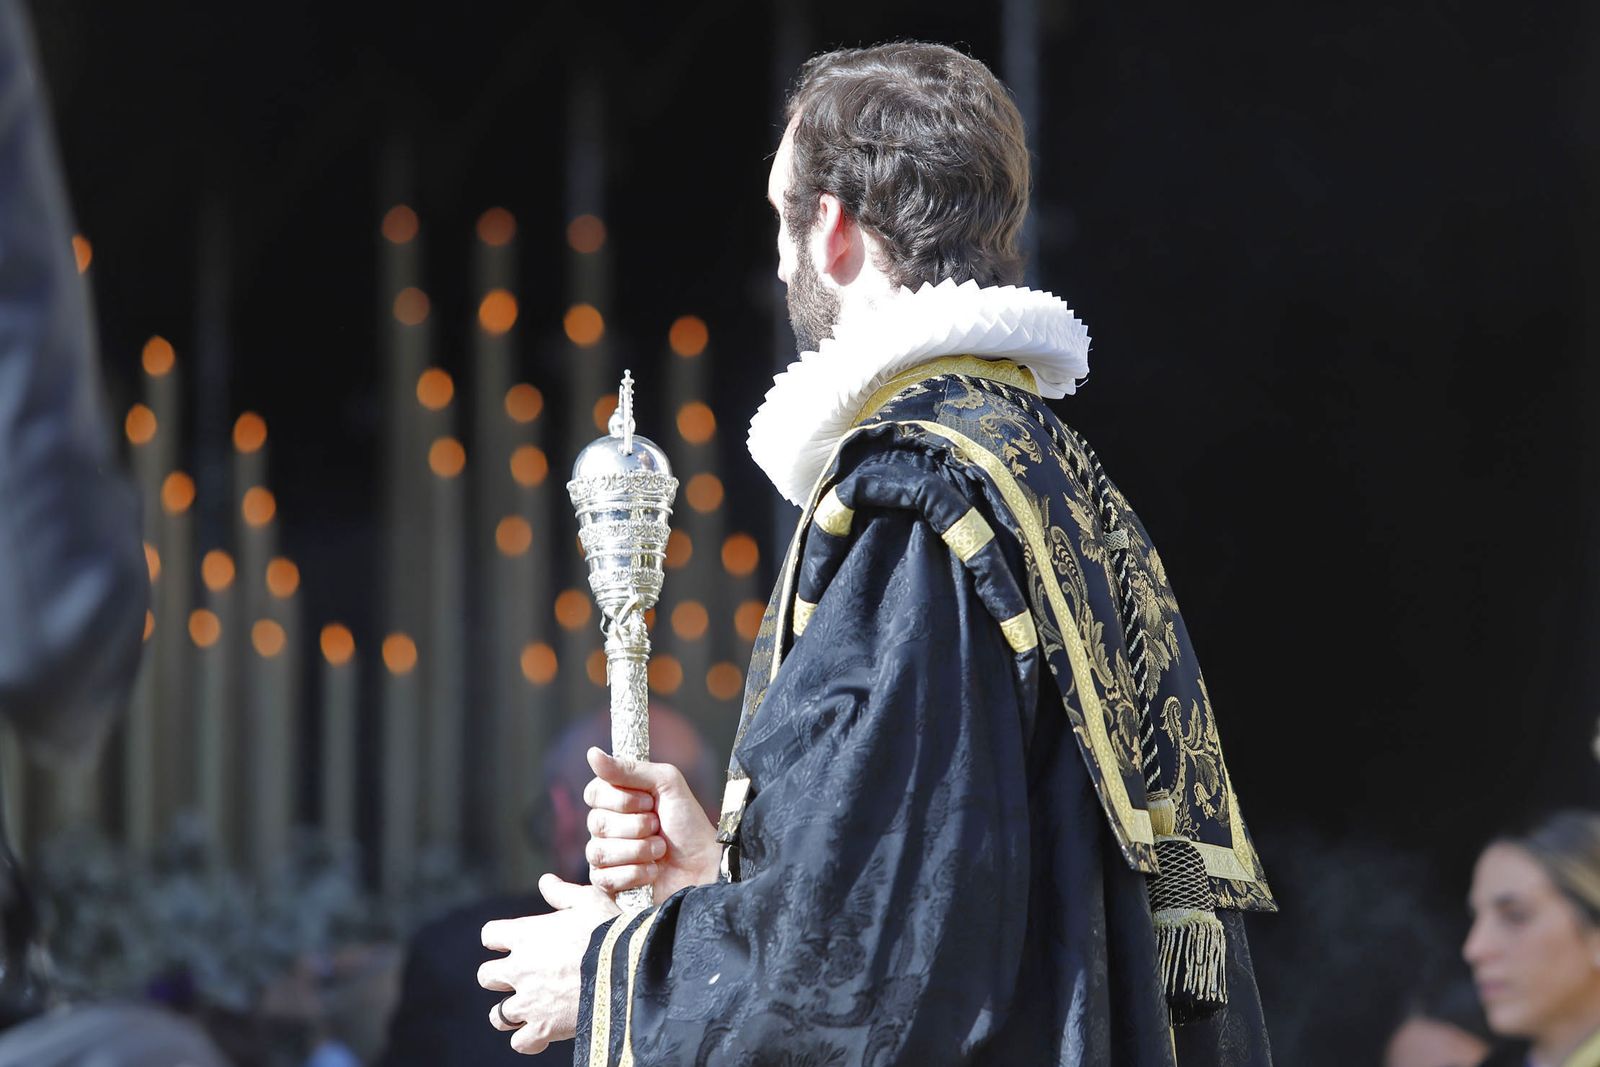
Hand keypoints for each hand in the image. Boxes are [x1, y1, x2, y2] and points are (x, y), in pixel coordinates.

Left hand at [479, 874, 618, 1055]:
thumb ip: (562, 892)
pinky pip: (520, 1042)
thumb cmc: (608, 931)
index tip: (514, 943)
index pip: (489, 936)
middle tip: (523, 977)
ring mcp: (528, 1001)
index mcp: (525, 935)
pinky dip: (529, 1040)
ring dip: (511, 1012)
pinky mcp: (543, 1028)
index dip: (499, 939)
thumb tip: (546, 881)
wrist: (627, 969)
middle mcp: (519, 969)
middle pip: (486, 977)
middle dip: (500, 977)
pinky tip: (544, 1033)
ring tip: (530, 1009)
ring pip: (498, 1015)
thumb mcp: (589, 900)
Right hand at [584, 747, 720, 901]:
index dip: (621, 799)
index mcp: (617, 800)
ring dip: (639, 850)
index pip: (593, 793)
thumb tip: (592, 753)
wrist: (705, 865)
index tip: (649, 801)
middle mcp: (607, 827)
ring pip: (599, 851)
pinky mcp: (610, 884)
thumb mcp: (667, 783)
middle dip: (636, 826)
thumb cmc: (688, 823)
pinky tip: (653, 871)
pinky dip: (636, 873)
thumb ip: (630, 768)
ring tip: (661, 850)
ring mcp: (607, 856)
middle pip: (596, 822)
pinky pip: (605, 878)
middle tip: (658, 826)